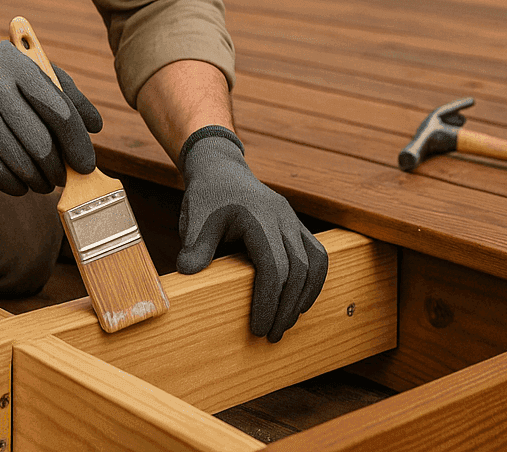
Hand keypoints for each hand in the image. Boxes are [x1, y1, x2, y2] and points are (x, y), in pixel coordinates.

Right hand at [0, 40, 101, 194]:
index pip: (60, 110)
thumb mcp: (23, 73)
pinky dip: (16, 184)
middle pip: (42, 143)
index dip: (78, 143)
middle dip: (58, 168)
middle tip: (62, 177)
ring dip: (38, 180)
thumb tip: (94, 126)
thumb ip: (63, 92)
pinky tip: (17, 180)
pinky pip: (0, 175)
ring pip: (22, 163)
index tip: (87, 164)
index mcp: (16, 64)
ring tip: (41, 180)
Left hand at [174, 128, 327, 341]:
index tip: (257, 328)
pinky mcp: (297, 226)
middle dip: (286, 307)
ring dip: (303, 297)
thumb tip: (189, 271)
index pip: (274, 267)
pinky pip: (318, 255)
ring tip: (286, 323)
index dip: (268, 301)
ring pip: (315, 263)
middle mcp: (283, 217)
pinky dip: (313, 282)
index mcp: (259, 216)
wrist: (221, 169)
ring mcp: (293, 220)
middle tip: (270, 335)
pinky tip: (300, 302)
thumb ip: (195, 244)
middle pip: (298, 270)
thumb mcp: (196, 217)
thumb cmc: (207, 195)